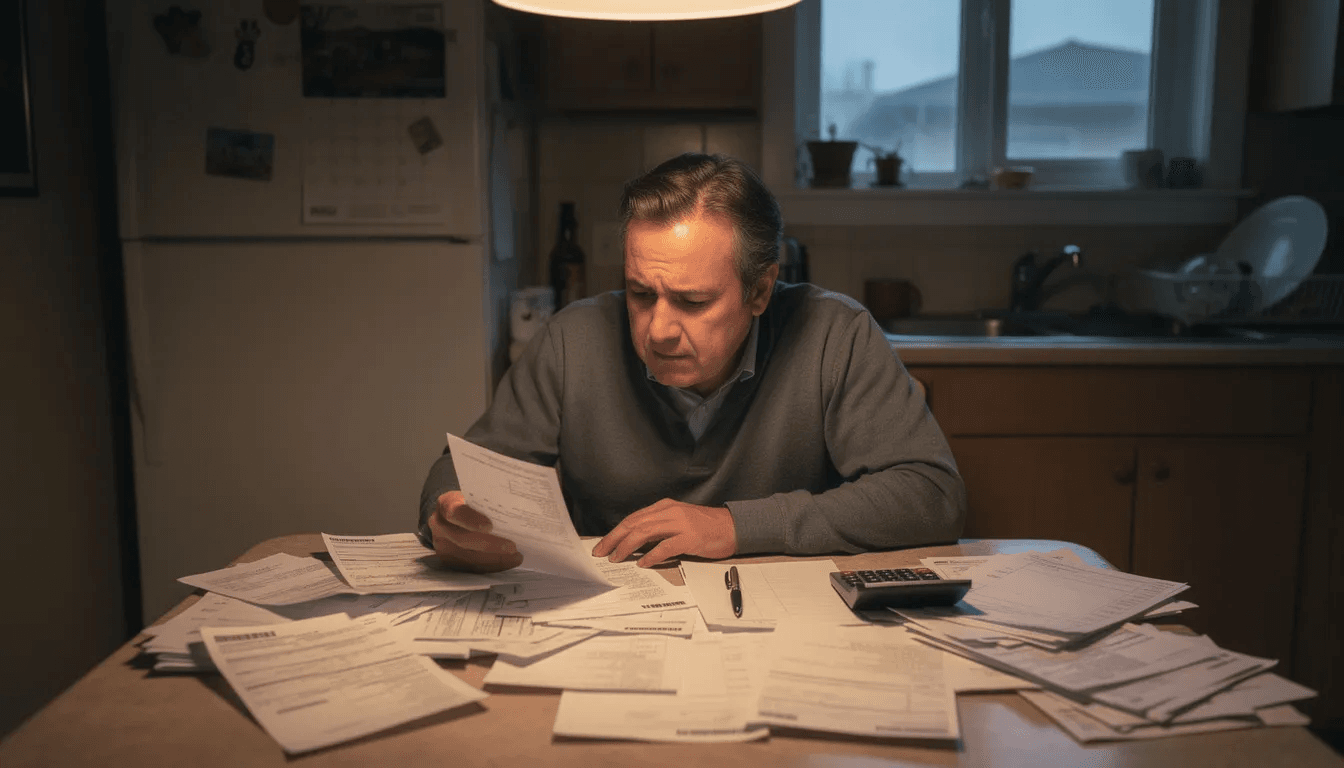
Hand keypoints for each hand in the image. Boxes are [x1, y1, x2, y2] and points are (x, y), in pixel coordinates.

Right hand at [428, 491, 522, 572]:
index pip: (456, 513)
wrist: (452, 513)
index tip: (489, 526)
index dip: (471, 520)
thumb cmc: (471, 503)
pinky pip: (470, 567)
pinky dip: (491, 566)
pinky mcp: (448, 559)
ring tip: (516, 557)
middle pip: (463, 540)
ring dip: (495, 560)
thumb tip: (517, 508)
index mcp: (446, 504)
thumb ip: (488, 502)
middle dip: (490, 545)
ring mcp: (441, 545)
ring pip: (468, 557)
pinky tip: (507, 562)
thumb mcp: (476, 495)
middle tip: (513, 548)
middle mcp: (440, 525)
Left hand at [592, 499, 736, 567]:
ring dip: (627, 546)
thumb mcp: (678, 521)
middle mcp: (670, 512)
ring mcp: (680, 524)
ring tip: (617, 558)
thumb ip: (659, 528)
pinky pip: (665, 547)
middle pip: (634, 523)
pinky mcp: (690, 537)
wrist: (733, 527)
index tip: (602, 545)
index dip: (615, 532)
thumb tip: (635, 544)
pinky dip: (652, 556)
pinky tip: (644, 563)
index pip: (633, 518)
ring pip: (645, 532)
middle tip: (601, 552)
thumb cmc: (706, 527)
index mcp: (665, 507)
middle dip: (614, 538)